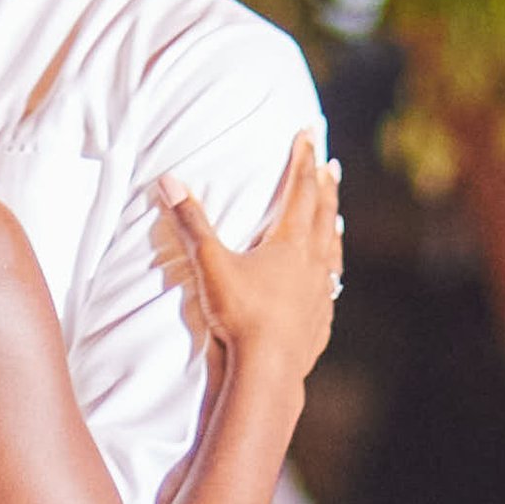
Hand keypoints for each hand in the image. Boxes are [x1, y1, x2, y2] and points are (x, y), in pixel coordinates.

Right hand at [159, 134, 341, 392]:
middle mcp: (312, 263)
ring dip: (332, 227)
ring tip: (336, 216)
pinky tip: (329, 281)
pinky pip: (329, 289)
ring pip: (331, 250)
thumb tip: (168, 180)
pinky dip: (330, 274)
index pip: (300, 189)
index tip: (308, 133)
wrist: (269, 370)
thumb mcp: (211, 265)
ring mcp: (320, 293)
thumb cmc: (241, 315)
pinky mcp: (320, 321)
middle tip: (330, 165)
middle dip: (324, 186)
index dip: (303, 159)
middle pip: (323, 214)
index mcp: (289, 243)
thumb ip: (191, 223)